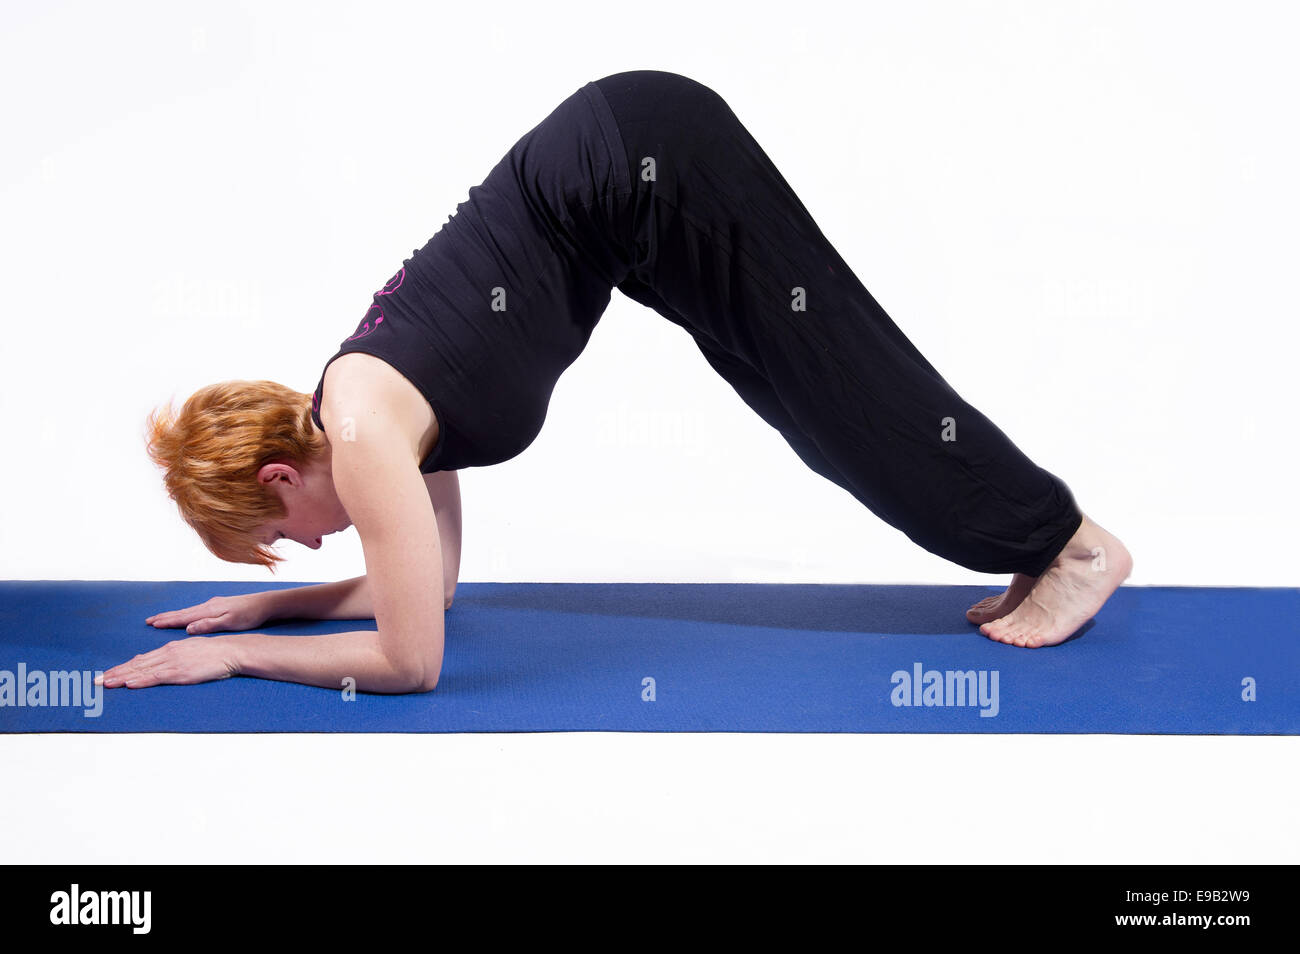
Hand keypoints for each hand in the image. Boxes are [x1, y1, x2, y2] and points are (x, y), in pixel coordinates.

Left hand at [97, 635, 239, 688]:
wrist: (230, 651)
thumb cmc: (213, 653)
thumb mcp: (189, 651)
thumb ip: (171, 656)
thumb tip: (156, 662)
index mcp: (169, 649)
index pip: (140, 660)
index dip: (121, 668)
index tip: (106, 674)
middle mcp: (167, 654)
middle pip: (135, 665)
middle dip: (114, 673)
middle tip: (95, 681)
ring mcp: (173, 663)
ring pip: (141, 671)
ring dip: (121, 677)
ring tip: (105, 683)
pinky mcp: (180, 672)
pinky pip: (156, 677)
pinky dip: (141, 680)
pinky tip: (129, 684)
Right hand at [145, 592, 270, 634]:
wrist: (265, 604)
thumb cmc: (249, 615)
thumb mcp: (230, 623)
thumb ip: (209, 625)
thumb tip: (188, 628)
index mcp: (209, 610)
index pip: (183, 617)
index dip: (167, 621)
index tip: (152, 624)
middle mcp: (208, 606)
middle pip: (182, 612)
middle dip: (165, 617)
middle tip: (149, 620)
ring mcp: (213, 605)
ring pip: (188, 611)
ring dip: (173, 615)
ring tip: (161, 618)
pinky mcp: (218, 606)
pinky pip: (196, 611)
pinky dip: (185, 614)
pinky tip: (184, 617)